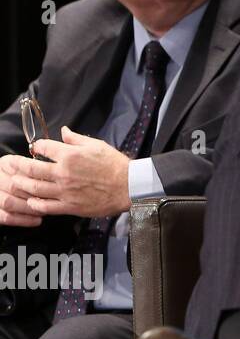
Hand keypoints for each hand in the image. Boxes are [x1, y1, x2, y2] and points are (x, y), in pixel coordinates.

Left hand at [3, 126, 130, 217]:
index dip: (37, 146)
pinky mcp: (69, 206)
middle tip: (12, 164)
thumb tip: (63, 132)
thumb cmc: (115, 165)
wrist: (129, 186)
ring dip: (21, 184)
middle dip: (18, 165)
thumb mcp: (97, 145)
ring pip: (34, 188)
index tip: (35, 147)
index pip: (44, 148)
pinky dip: (34, 204)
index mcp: (70, 156)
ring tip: (16, 182)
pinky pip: (45, 206)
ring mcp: (64, 191)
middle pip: (31, 169)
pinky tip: (31, 200)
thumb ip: (76, 139)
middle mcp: (63, 173)